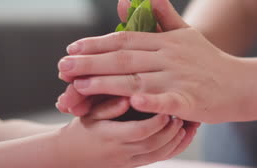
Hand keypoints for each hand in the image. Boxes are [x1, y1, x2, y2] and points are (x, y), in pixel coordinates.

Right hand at [56, 114, 185, 167]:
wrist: (68, 157)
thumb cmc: (80, 129)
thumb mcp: (89, 114)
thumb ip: (109, 105)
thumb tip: (128, 97)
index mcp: (109, 136)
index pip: (139, 132)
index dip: (156, 121)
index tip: (167, 107)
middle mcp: (120, 152)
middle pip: (153, 145)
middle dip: (171, 130)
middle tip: (182, 114)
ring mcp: (127, 161)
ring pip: (158, 155)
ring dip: (176, 141)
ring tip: (187, 124)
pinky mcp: (132, 165)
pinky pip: (157, 160)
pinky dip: (172, 149)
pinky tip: (182, 136)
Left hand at [58, 0, 249, 123]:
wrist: (241, 83)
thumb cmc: (209, 60)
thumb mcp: (186, 32)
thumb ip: (163, 11)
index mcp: (165, 41)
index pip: (124, 39)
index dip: (97, 44)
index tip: (71, 48)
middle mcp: (169, 57)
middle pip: (124, 58)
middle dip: (90, 63)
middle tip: (61, 68)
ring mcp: (180, 79)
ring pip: (137, 80)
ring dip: (106, 83)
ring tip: (78, 87)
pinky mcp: (191, 100)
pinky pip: (169, 102)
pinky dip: (152, 102)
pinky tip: (133, 102)